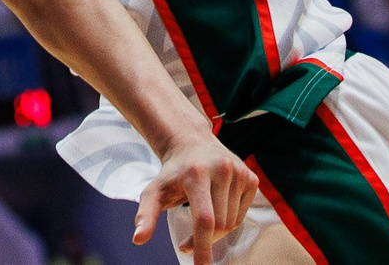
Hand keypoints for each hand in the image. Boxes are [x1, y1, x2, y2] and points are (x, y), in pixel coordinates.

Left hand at [132, 130, 256, 258]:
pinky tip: (216, 207)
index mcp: (196, 173)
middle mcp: (222, 169)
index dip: (202, 246)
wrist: (193, 144)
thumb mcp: (154, 191)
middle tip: (188, 242)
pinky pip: (241, 215)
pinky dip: (229, 221)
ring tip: (200, 218)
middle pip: (219, 225)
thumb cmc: (172, 173)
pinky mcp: (251, 177)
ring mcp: (239, 172)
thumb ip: (146, 215)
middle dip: (204, 240)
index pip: (204, 219)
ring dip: (216, 232)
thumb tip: (138, 239)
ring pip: (232, 223)